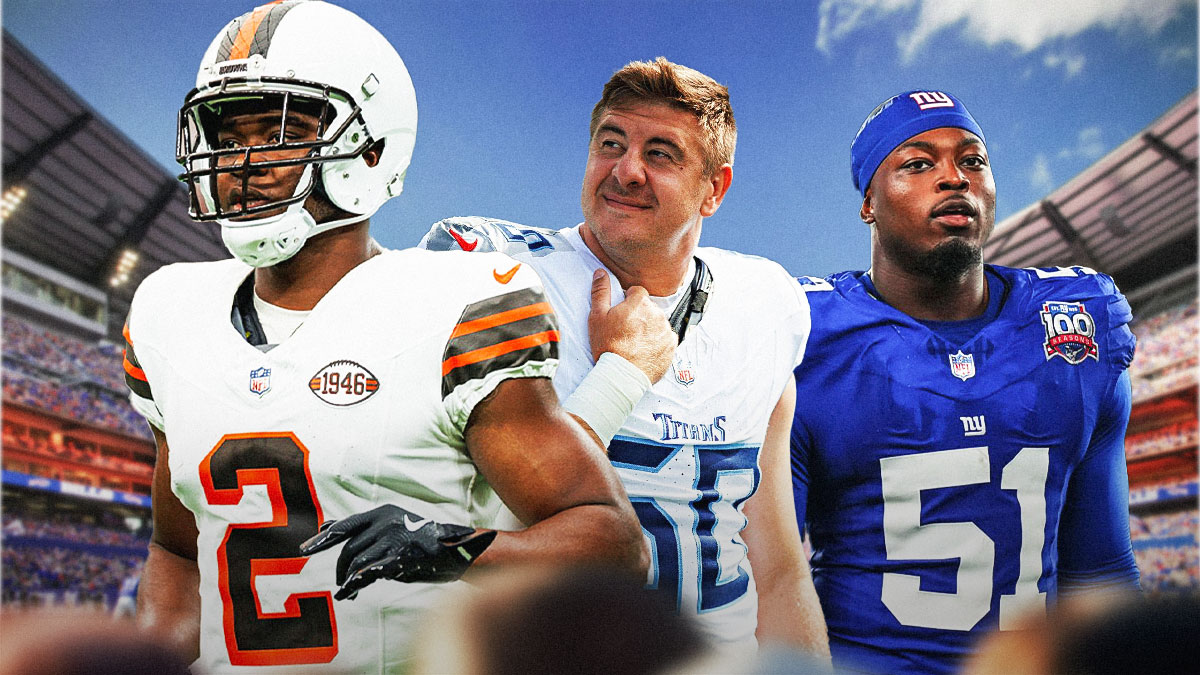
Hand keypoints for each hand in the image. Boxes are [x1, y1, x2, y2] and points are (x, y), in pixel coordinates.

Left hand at [298, 504, 495, 599]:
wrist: (457, 551)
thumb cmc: (422, 540)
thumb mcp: (393, 525)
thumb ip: (362, 527)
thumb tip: (326, 526)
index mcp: (383, 512)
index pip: (345, 526)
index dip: (322, 539)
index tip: (303, 550)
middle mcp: (386, 523)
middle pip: (349, 549)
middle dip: (340, 568)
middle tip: (340, 581)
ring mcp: (393, 541)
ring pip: (356, 563)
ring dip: (347, 579)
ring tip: (347, 591)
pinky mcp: (399, 560)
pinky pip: (367, 574)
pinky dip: (353, 585)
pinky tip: (348, 593)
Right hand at [587, 269, 675, 382]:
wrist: (621, 374)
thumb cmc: (608, 346)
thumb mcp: (597, 316)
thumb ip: (601, 291)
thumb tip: (601, 272)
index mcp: (640, 302)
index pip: (637, 292)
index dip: (628, 301)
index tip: (622, 313)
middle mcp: (656, 313)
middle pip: (648, 307)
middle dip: (640, 315)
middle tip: (626, 331)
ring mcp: (666, 330)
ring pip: (658, 322)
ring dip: (649, 328)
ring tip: (635, 342)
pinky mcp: (671, 345)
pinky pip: (666, 338)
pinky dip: (658, 342)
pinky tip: (645, 349)